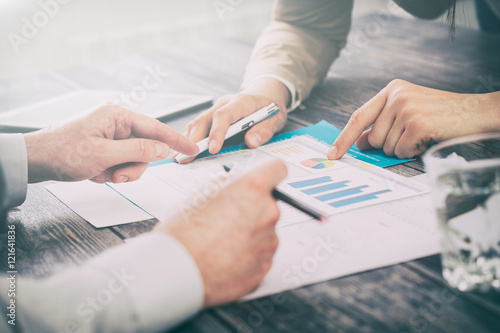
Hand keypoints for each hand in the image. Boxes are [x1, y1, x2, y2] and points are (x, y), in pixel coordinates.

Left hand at [24, 103, 198, 182]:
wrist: (36, 160)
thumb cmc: (63, 151)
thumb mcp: (103, 154)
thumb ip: (137, 151)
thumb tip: (162, 149)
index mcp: (117, 115)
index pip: (155, 127)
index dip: (176, 140)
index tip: (193, 148)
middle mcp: (116, 123)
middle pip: (145, 148)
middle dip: (133, 166)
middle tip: (117, 175)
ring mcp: (111, 136)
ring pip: (135, 159)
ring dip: (121, 172)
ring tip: (102, 174)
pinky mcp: (106, 147)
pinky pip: (122, 162)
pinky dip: (112, 172)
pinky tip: (96, 172)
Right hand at [154, 160, 286, 306]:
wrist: (177, 272)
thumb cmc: (184, 234)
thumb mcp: (201, 194)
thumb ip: (227, 184)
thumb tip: (236, 181)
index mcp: (253, 189)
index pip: (278, 169)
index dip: (269, 174)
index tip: (264, 181)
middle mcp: (267, 213)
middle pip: (269, 204)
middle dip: (252, 209)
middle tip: (227, 219)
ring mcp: (269, 242)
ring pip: (265, 231)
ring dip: (250, 234)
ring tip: (222, 242)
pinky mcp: (265, 265)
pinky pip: (261, 254)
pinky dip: (248, 255)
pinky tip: (226, 256)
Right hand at [176, 78, 289, 162]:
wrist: (266, 95)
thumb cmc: (270, 108)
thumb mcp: (276, 119)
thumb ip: (265, 130)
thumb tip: (251, 142)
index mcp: (241, 102)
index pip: (224, 115)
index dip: (217, 132)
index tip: (213, 149)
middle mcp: (225, 103)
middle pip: (204, 119)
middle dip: (194, 140)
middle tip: (187, 158)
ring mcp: (216, 108)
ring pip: (197, 122)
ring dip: (188, 140)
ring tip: (181, 158)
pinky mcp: (212, 115)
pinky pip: (197, 125)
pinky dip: (190, 138)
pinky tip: (185, 151)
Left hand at [328, 79, 499, 159]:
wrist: (477, 112)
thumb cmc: (442, 114)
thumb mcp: (408, 112)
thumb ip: (382, 124)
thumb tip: (360, 142)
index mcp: (391, 89)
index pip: (359, 116)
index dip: (344, 137)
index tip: (332, 153)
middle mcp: (396, 95)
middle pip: (373, 138)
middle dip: (389, 145)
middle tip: (413, 135)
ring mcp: (406, 108)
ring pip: (386, 147)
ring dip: (403, 148)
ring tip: (422, 134)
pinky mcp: (416, 123)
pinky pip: (401, 151)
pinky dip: (413, 151)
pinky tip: (427, 138)